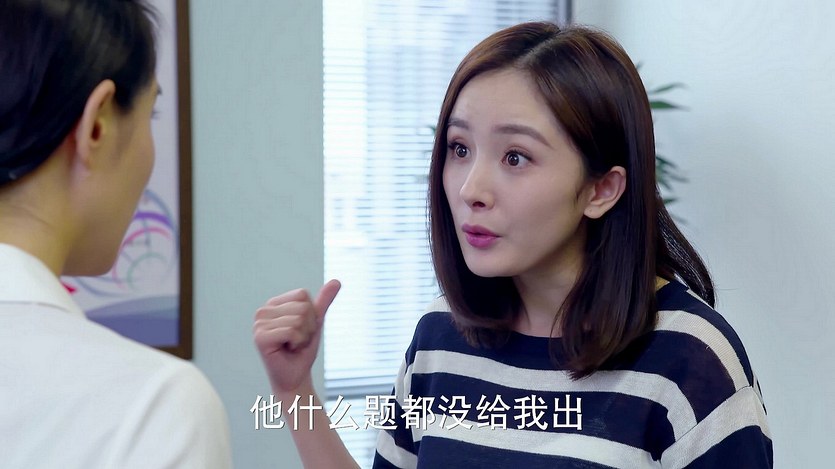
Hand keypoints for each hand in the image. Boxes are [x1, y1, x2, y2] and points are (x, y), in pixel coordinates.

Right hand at [253, 279, 340, 394]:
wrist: (295, 377)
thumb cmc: (303, 350)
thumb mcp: (316, 322)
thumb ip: (323, 301)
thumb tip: (336, 281)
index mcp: (273, 304)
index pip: (303, 295)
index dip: (311, 315)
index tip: (302, 330)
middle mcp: (262, 311)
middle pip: (303, 307)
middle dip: (308, 327)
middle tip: (297, 341)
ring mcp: (259, 324)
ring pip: (299, 319)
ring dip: (303, 337)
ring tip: (292, 346)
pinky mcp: (260, 337)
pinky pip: (292, 331)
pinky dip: (297, 343)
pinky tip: (287, 350)